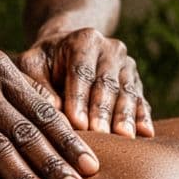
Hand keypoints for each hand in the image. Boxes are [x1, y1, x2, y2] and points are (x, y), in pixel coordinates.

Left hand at [15, 28, 153, 137]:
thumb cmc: (44, 64)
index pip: (81, 71)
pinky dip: (143, 117)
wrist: (67, 51)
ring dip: (125, 116)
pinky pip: (141, 100)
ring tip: (124, 138)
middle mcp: (110, 49)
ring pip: (127, 92)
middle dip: (103, 111)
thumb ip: (38, 85)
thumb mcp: (32, 67)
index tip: (77, 123)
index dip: (79, 98)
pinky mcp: (136, 82)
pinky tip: (146, 133)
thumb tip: (54, 108)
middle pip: (107, 83)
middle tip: (100, 135)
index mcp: (83, 40)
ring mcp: (127, 65)